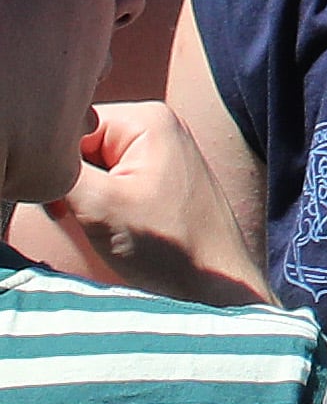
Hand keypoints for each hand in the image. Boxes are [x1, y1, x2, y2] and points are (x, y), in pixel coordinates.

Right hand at [49, 101, 264, 302]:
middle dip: (71, 183)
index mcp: (146, 119)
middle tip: (91, 214)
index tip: (69, 198)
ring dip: (83, 199)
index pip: (70, 127)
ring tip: (108, 222)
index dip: (58, 165)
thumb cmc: (169, 246)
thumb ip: (60, 172)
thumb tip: (38, 157)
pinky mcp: (154, 181)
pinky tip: (115, 227)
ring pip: (89, 170)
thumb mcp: (100, 205)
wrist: (211, 284)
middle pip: (79, 147)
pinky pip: (107, 185)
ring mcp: (156, 154)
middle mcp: (155, 127)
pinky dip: (99, 208)